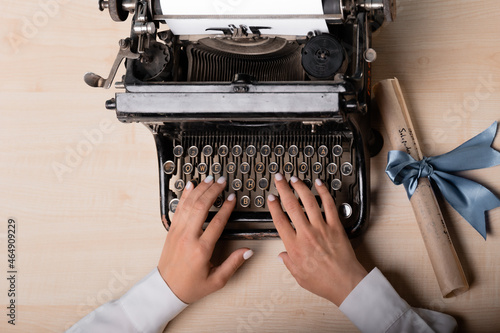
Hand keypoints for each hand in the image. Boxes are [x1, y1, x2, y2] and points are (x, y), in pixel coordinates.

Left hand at [158, 176, 252, 303]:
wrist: (167, 289)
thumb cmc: (191, 286)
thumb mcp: (217, 280)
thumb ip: (233, 264)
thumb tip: (248, 251)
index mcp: (201, 250)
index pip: (217, 223)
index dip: (226, 208)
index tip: (232, 198)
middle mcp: (188, 238)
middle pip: (201, 207)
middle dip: (213, 191)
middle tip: (222, 181)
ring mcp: (177, 232)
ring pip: (189, 205)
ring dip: (200, 190)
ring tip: (210, 179)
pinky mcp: (171, 231)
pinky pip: (178, 208)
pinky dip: (184, 195)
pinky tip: (190, 185)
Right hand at [268, 174, 366, 305]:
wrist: (346, 283)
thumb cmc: (324, 282)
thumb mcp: (298, 276)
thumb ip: (288, 262)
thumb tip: (281, 256)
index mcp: (294, 246)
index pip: (279, 220)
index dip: (273, 206)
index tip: (271, 198)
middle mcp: (306, 233)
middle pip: (291, 205)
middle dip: (283, 189)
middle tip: (279, 178)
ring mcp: (322, 228)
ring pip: (309, 201)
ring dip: (300, 187)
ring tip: (294, 178)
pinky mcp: (336, 226)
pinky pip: (329, 205)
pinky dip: (324, 192)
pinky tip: (319, 184)